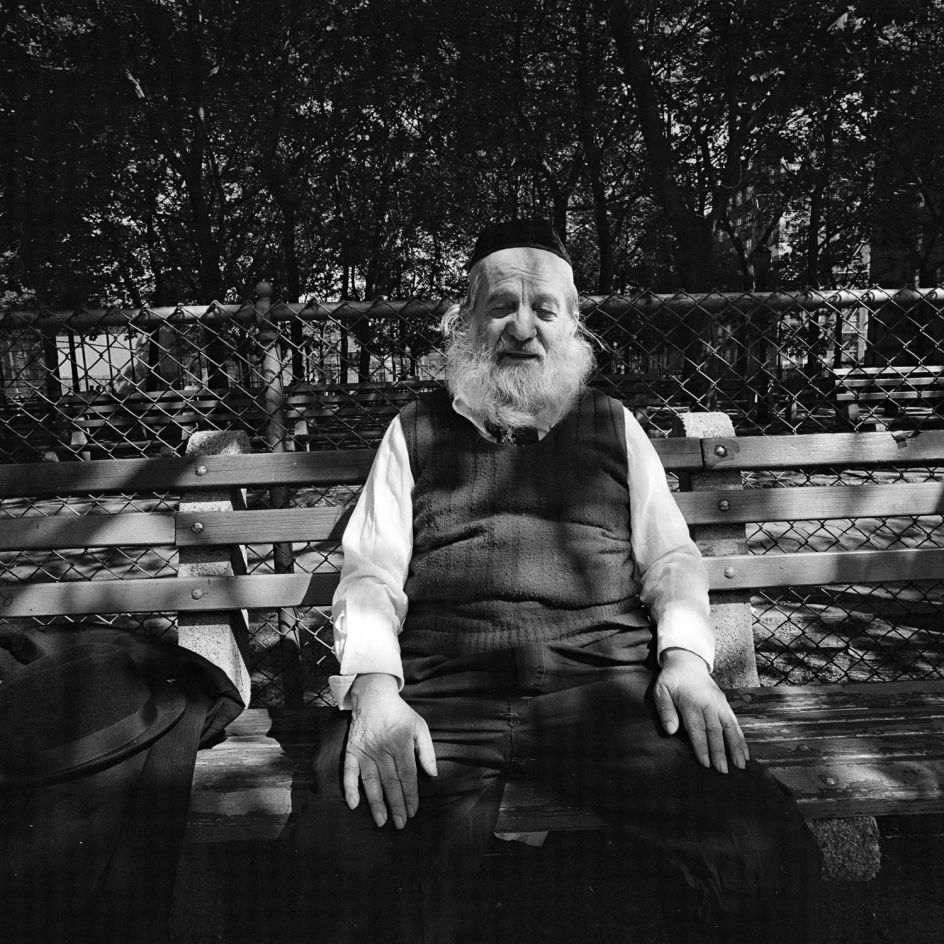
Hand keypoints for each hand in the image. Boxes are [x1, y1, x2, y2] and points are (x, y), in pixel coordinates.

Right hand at [343, 673, 437, 828]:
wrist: (373, 696)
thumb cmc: (400, 714)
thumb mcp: (420, 726)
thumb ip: (427, 751)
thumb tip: (433, 774)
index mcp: (401, 743)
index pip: (407, 775)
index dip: (410, 794)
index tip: (413, 811)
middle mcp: (383, 749)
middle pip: (390, 781)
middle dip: (396, 804)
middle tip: (400, 824)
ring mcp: (365, 750)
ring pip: (371, 781)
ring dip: (375, 802)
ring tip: (381, 820)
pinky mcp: (352, 750)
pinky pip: (348, 771)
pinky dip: (349, 788)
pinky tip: (353, 804)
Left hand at [653, 648, 749, 773]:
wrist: (687, 663)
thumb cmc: (671, 681)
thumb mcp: (661, 691)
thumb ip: (665, 710)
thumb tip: (670, 731)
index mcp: (691, 702)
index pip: (697, 728)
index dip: (702, 746)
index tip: (706, 763)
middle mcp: (708, 704)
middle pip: (715, 731)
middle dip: (720, 752)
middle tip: (723, 771)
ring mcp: (719, 704)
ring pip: (730, 728)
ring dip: (736, 747)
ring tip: (740, 766)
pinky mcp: (726, 705)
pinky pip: (735, 723)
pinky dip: (741, 739)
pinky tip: (745, 753)